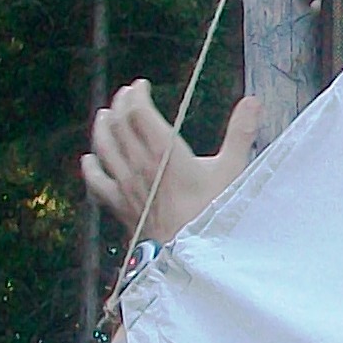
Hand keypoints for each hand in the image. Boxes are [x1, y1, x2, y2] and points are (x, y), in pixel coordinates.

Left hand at [82, 81, 261, 241]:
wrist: (192, 257)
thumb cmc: (214, 213)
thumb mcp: (233, 171)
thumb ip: (240, 133)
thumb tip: (252, 102)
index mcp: (165, 151)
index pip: (139, 111)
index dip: (137, 94)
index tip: (141, 85)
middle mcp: (140, 164)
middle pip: (118, 124)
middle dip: (120, 104)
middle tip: (126, 95)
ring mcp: (126, 185)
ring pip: (103, 146)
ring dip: (102, 127)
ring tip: (104, 115)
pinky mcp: (120, 206)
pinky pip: (97, 181)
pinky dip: (91, 167)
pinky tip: (89, 159)